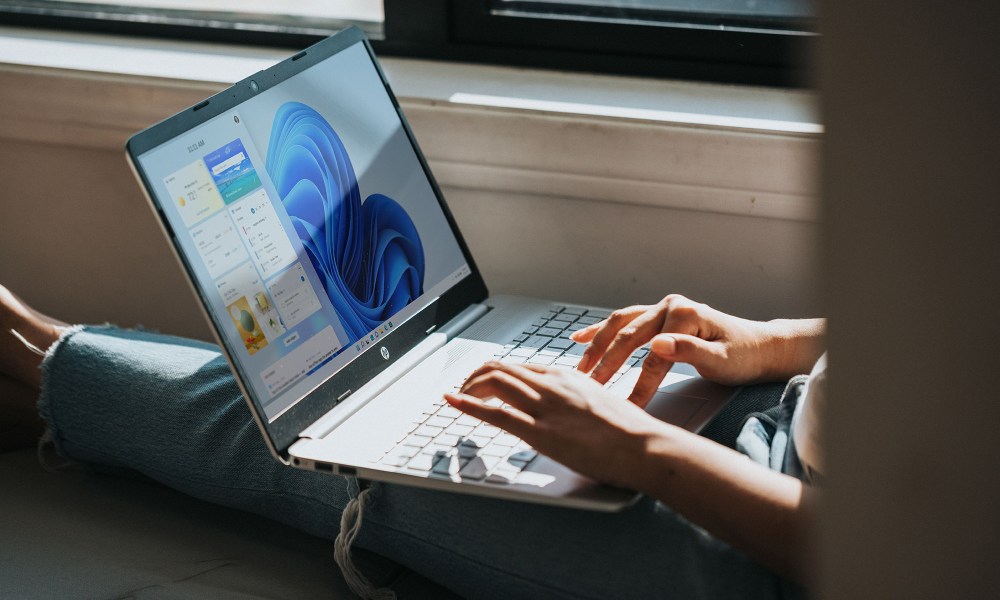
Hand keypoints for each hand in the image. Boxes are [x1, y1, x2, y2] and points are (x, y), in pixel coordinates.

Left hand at [445, 362, 661, 488]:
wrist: (645, 445)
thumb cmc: (631, 431)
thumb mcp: (601, 402)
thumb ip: (578, 399)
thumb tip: (569, 408)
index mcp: (567, 376)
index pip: (521, 366)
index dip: (496, 373)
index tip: (485, 382)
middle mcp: (552, 385)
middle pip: (501, 369)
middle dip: (475, 377)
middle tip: (464, 389)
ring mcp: (545, 407)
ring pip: (494, 383)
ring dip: (469, 388)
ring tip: (458, 396)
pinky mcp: (542, 432)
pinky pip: (497, 413)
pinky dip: (469, 405)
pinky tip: (454, 402)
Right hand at [572, 294, 790, 406]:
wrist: (760, 347)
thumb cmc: (744, 356)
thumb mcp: (722, 360)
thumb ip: (689, 351)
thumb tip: (658, 344)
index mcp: (685, 315)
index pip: (653, 355)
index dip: (638, 383)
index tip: (625, 406)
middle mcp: (670, 306)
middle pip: (629, 336)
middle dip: (606, 363)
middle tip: (590, 387)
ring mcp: (662, 309)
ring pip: (620, 325)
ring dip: (597, 345)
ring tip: (580, 368)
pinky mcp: (659, 316)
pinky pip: (624, 321)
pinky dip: (601, 330)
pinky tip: (580, 338)